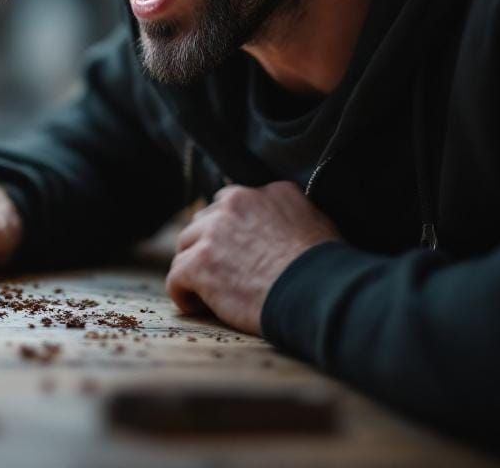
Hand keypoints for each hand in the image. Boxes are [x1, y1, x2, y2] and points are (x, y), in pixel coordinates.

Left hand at [166, 181, 338, 334]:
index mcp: (258, 193)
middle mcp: (232, 205)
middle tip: (218, 270)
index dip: (227, 228)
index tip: (233, 248)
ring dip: (193, 266)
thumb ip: (287, 209)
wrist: (316, 291)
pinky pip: (176, 276)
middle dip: (206, 244)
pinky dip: (181, 292)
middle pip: (202, 221)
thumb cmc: (323, 264)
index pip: (228, 204)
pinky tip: (194, 305)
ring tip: (204, 290)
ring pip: (186, 246)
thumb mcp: (312, 217)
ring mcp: (212, 234)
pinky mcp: (200, 264)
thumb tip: (282, 218)